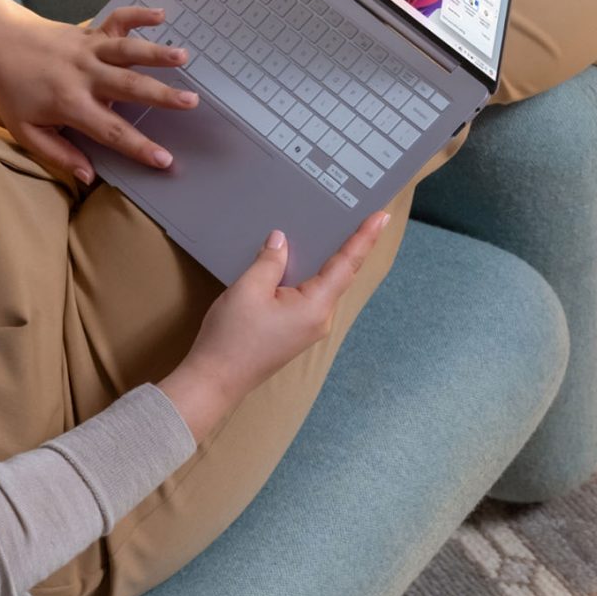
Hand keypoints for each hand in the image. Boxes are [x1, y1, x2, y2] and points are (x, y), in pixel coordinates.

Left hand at [0, 0, 200, 185]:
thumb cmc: (13, 90)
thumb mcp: (26, 130)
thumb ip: (58, 153)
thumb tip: (88, 177)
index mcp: (70, 104)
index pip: (110, 130)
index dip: (138, 147)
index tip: (164, 160)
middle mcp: (84, 75)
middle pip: (128, 86)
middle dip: (161, 95)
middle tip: (190, 102)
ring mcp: (88, 50)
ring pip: (127, 50)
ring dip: (156, 52)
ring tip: (184, 57)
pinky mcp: (90, 32)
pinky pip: (118, 20)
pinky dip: (138, 14)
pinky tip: (162, 14)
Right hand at [159, 212, 394, 441]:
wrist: (215, 380)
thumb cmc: (232, 337)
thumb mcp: (249, 289)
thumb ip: (270, 261)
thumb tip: (281, 241)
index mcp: (315, 306)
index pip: (346, 265)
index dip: (363, 238)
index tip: (381, 217)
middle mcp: (319, 319)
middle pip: (339, 275)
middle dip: (348, 246)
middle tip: (359, 216)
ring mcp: (308, 328)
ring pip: (322, 286)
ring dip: (325, 261)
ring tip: (329, 232)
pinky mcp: (294, 332)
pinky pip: (308, 297)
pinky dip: (308, 276)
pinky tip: (297, 263)